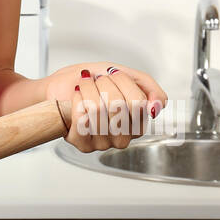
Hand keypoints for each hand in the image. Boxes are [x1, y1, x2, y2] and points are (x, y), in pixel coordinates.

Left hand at [44, 62, 167, 151]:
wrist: (62, 85)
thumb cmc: (92, 81)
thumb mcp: (124, 74)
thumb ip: (148, 87)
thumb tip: (157, 106)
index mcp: (138, 121)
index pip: (138, 102)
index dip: (121, 81)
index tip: (111, 74)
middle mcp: (124, 136)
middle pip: (118, 106)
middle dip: (102, 84)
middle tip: (96, 81)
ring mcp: (104, 143)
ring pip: (98, 111)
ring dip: (87, 89)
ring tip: (84, 86)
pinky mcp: (83, 144)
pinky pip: (81, 120)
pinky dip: (76, 100)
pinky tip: (76, 98)